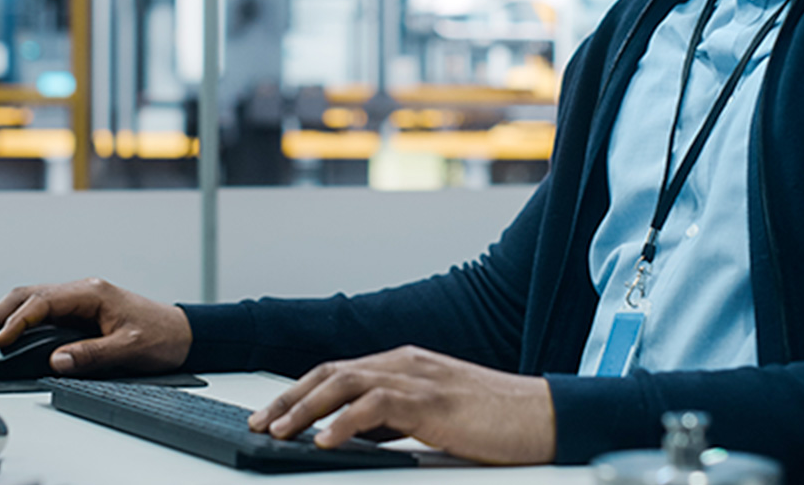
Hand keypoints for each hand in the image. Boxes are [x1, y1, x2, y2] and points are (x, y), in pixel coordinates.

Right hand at [0, 278, 192, 376]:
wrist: (181, 333)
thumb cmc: (160, 336)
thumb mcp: (129, 348)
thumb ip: (93, 354)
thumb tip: (57, 361)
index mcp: (92, 293)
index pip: (43, 301)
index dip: (17, 322)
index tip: (0, 342)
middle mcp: (81, 291)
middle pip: (28, 295)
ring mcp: (78, 300)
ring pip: (31, 301)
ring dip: (4, 317)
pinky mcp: (78, 312)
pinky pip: (41, 312)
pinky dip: (19, 322)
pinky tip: (6, 337)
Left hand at [247, 346, 555, 464]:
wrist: (543, 416)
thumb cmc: (493, 421)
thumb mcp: (432, 416)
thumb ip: (394, 419)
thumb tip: (353, 435)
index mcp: (403, 363)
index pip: (338, 372)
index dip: (301, 392)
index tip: (273, 415)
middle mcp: (404, 362)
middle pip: (331, 372)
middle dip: (290, 398)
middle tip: (260, 423)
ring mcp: (417, 377)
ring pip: (345, 382)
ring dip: (306, 408)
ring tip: (280, 432)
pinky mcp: (431, 399)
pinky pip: (376, 406)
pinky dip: (345, 422)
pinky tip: (325, 440)